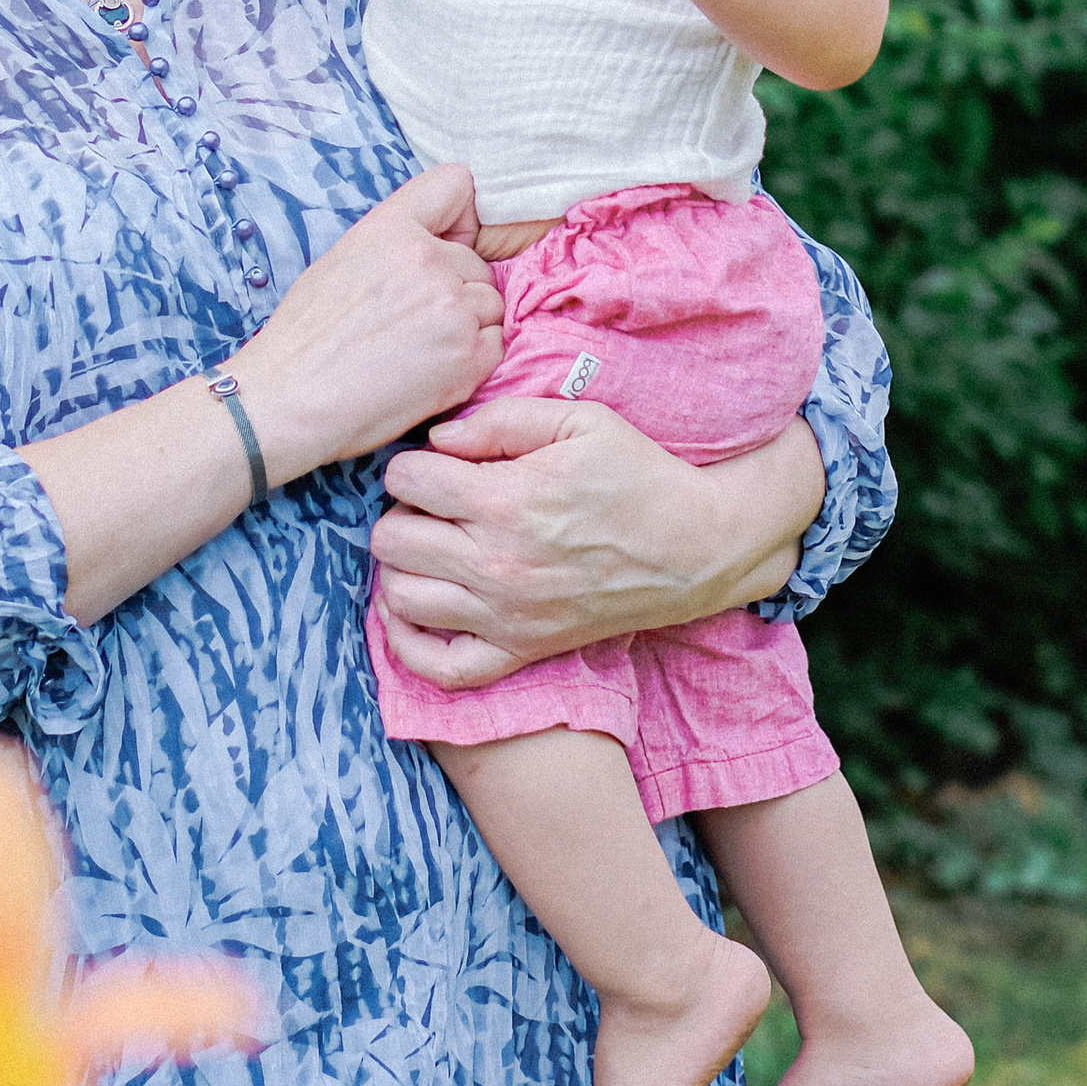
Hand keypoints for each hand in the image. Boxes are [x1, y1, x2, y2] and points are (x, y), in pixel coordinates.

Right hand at [237, 165, 500, 475]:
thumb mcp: (341, 260)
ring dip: (466, 326)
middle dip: (456, 289)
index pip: (456, 184)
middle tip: (410, 323)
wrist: (288, 403)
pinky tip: (428, 373)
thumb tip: (438, 247)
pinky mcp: (468, 359)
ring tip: (418, 350)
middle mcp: (429, 260)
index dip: (457, 218)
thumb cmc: (304, 340)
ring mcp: (453, 310)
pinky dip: (471, 360)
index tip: (444, 245)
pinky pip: (495, 345)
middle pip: (477, 264)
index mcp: (392, 228)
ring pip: (490, 305)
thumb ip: (396, 244)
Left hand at [369, 397, 818, 688]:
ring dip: (404, 567)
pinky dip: (410, 643)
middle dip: (404, 511)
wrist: (695, 548)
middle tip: (436, 505)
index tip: (439, 464)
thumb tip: (438, 437)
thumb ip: (503, 419)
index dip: (413, 463)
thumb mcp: (581, 421)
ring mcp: (506, 615)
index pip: (406, 480)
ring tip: (433, 547)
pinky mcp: (520, 650)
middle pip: (390, 538)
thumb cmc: (639, 475)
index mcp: (505, 500)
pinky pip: (438, 666)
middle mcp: (496, 564)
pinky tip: (416, 611)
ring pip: (400, 598)